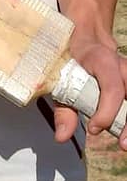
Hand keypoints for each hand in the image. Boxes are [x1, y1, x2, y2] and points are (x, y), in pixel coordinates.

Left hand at [54, 30, 126, 149]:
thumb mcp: (61, 78)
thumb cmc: (71, 57)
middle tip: (122, 144)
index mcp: (101, 59)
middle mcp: (121, 65)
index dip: (106, 112)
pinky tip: (126, 132)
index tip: (93, 128)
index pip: (112, 88)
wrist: (83, 37)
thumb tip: (62, 136)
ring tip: (125, 143)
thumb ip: (63, 109)